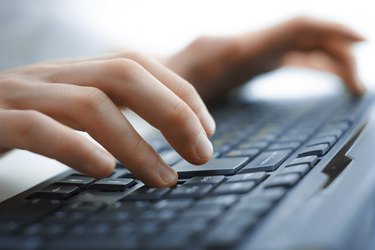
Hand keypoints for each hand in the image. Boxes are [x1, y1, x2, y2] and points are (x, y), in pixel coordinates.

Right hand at [0, 51, 214, 186]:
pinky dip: (76, 148)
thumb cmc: (14, 124)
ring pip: (89, 104)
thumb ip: (107, 114)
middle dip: (172, 113)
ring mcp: (19, 97)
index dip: (179, 92)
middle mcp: (50, 76)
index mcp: (72, 72)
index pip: (137, 64)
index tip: (206, 128)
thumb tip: (163, 138)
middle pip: (123, 75)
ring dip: (137, 144)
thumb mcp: (66, 111)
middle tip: (201, 153)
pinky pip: (37, 129)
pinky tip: (105, 170)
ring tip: (165, 179)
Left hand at [165, 16, 365, 104]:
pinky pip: (292, 58)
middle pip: (307, 37)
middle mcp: (251, 45)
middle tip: (357, 84)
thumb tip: (214, 134)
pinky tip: (326, 77)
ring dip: (330, 61)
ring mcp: (254, 53)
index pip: (296, 28)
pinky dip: (314, 65)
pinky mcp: (254, 63)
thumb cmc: (165, 84)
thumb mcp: (181, 90)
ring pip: (303, 48)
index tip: (362, 41)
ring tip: (351, 85)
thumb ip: (199, 101)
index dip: (332, 30)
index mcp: (238, 48)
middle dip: (337, 53)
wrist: (156, 78)